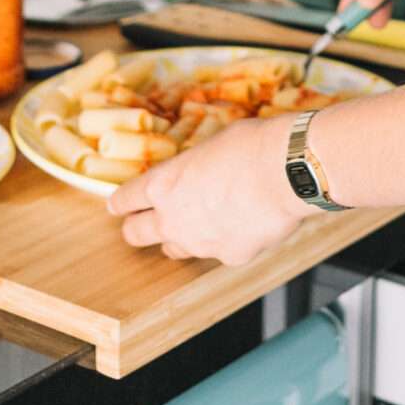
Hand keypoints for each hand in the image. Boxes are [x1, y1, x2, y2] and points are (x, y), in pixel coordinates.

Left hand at [106, 118, 310, 265]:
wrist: (287, 172)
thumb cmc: (251, 147)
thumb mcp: (209, 147)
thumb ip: (192, 169)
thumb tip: (197, 174)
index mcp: (162, 185)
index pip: (124, 200)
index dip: (120, 203)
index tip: (117, 206)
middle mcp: (172, 219)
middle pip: (135, 234)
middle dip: (135, 228)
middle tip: (139, 224)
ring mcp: (199, 243)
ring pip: (174, 250)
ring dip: (178, 238)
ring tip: (194, 224)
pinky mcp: (228, 257)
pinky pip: (218, 252)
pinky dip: (224, 242)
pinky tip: (241, 224)